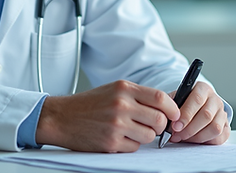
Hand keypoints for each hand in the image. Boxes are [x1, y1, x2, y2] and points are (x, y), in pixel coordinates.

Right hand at [36, 80, 178, 151]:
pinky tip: (119, 137)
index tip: (174, 114)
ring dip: (145, 136)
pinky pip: (134, 147)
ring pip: (149, 136)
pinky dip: (131, 144)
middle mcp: (121, 105)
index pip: (160, 98)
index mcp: (124, 88)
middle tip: (154, 125)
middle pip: (159, 119)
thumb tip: (167, 105)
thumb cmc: (89, 103)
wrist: (61, 117)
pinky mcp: (111, 143)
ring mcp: (116, 125)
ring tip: (132, 130)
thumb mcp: (114, 89)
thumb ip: (139, 95)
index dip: (173, 108)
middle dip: (161, 125)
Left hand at [167, 81, 230, 144]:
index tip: (175, 126)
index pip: (197, 99)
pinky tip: (194, 140)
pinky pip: (220, 138)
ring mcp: (222, 113)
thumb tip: (164, 117)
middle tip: (176, 136)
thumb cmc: (183, 105)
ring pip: (214, 128)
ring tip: (184, 138)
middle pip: (206, 115)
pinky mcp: (226, 126)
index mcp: (203, 89)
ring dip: (197, 137)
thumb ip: (171, 106)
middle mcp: (215, 99)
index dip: (186, 114)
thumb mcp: (175, 100)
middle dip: (189, 129)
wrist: (194, 109)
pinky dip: (206, 142)